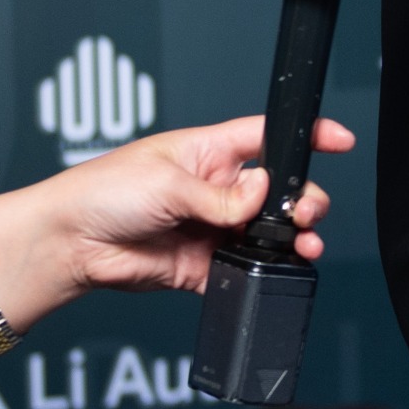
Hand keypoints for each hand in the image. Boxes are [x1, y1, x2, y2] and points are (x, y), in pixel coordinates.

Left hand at [0, 117, 356, 333]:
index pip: (268, 137)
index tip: (339, 141)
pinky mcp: (201, 266)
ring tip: (302, 246)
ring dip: (292, 239)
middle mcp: (216, 189)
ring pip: (267, 233)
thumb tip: (263, 194)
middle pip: (279, 192)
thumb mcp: (168, 182)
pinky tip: (273, 271)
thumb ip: (221, 195)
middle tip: (304, 214)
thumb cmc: (103, 192)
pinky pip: (242, 271)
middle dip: (303, 201)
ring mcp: (211, 227)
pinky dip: (262, 273)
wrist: (69, 244)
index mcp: (208, 152)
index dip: (306, 136)